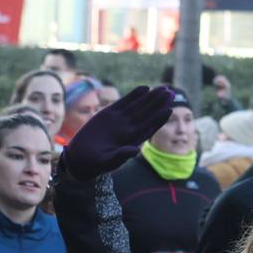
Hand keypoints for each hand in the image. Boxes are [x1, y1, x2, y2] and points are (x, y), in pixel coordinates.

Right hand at [60, 87, 175, 182]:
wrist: (80, 157)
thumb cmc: (95, 163)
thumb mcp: (107, 161)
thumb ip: (121, 155)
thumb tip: (136, 150)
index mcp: (131, 140)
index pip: (149, 127)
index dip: (159, 119)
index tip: (168, 110)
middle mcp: (128, 129)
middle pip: (147, 114)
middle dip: (159, 104)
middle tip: (171, 93)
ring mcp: (120, 120)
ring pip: (138, 106)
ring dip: (151, 97)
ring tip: (163, 88)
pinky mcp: (109, 113)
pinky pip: (124, 102)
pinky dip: (134, 95)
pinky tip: (144, 88)